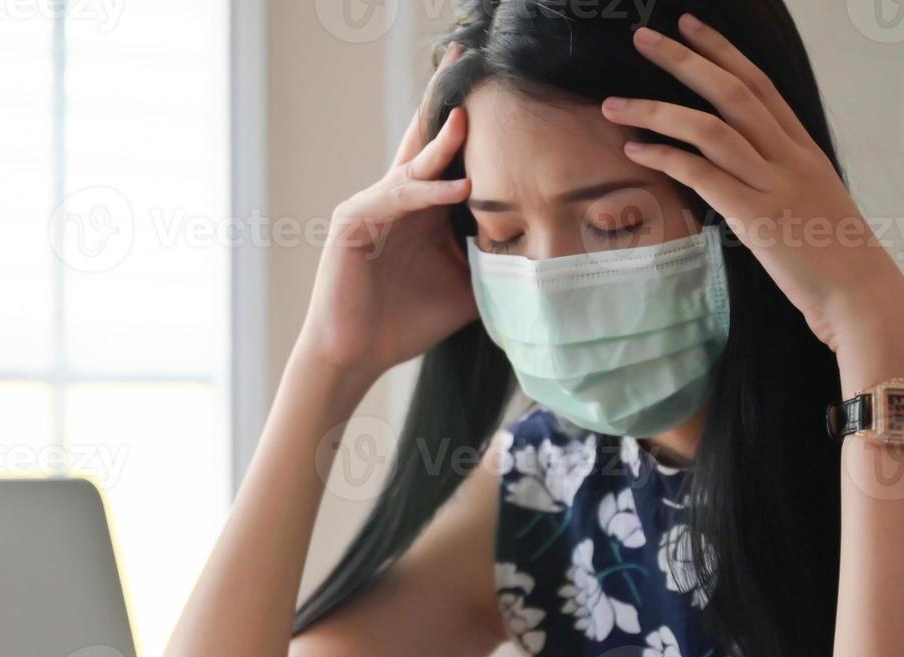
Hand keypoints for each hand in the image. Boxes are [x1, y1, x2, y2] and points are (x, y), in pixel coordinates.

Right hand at [296, 44, 478, 388]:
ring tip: (469, 120)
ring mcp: (373, 205)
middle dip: (445, 100)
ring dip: (442, 144)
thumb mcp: (466, 285)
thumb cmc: (406, 322)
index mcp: (422, 208)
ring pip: (413, 165)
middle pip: (425, 140)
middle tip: (465, 56)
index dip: (468, 123)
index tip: (497, 87)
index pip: (449, 156)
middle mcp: (397, 197)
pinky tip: (459, 189)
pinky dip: (426, 193)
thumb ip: (494, 259)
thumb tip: (549, 254)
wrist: (357, 354)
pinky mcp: (354, 221)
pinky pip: (396, 199)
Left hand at [602, 16, 903, 356]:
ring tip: (613, 104)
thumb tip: (742, 174)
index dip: (722, 51)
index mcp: (803, 149)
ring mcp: (775, 184)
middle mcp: (790, 157)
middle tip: (643, 37)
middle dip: (683, 59)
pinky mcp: (757, 217)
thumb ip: (779, 180)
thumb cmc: (833, 259)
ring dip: (656, 110)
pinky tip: (634, 151)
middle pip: (731, 91)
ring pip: (710, 128)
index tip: (689, 26)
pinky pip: (703, 174)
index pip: (759, 84)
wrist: (861, 297)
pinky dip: (665, 157)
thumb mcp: (812, 205)